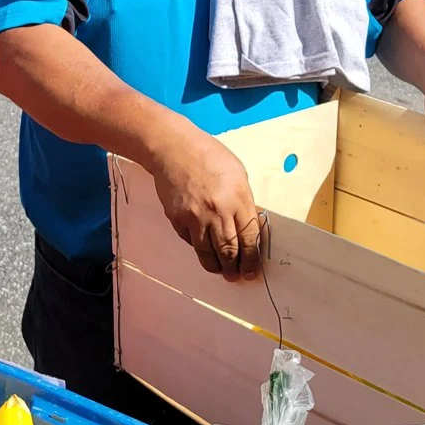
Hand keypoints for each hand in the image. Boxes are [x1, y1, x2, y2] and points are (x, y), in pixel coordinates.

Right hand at [147, 120, 262, 281]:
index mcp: (238, 199)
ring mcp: (195, 217)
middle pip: (229, 251)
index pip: (249, 239)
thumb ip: (243, 201)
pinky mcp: (177, 219)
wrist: (173, 149)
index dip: (251, 259)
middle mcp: (218, 212)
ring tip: (219, 270)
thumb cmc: (209, 155)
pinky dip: (197, 246)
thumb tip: (246, 225)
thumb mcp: (238, 174)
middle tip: (235, 276)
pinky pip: (189, 240)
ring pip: (207, 252)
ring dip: (215, 265)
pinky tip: (201, 247)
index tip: (251, 271)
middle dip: (233, 268)